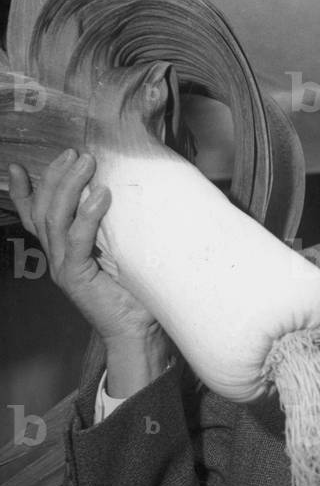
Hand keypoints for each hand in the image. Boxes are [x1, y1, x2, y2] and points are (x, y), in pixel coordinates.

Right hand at [9, 150, 169, 394]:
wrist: (137, 332)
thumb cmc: (135, 293)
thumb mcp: (122, 254)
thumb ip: (116, 230)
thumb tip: (130, 196)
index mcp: (63, 251)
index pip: (35, 216)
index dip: (24, 192)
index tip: (16, 166)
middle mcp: (57, 257)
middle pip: (44, 209)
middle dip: (56, 177)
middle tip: (74, 153)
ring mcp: (63, 267)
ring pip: (55, 219)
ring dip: (69, 187)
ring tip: (85, 163)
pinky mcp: (76, 277)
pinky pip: (78, 241)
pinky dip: (88, 216)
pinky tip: (100, 195)